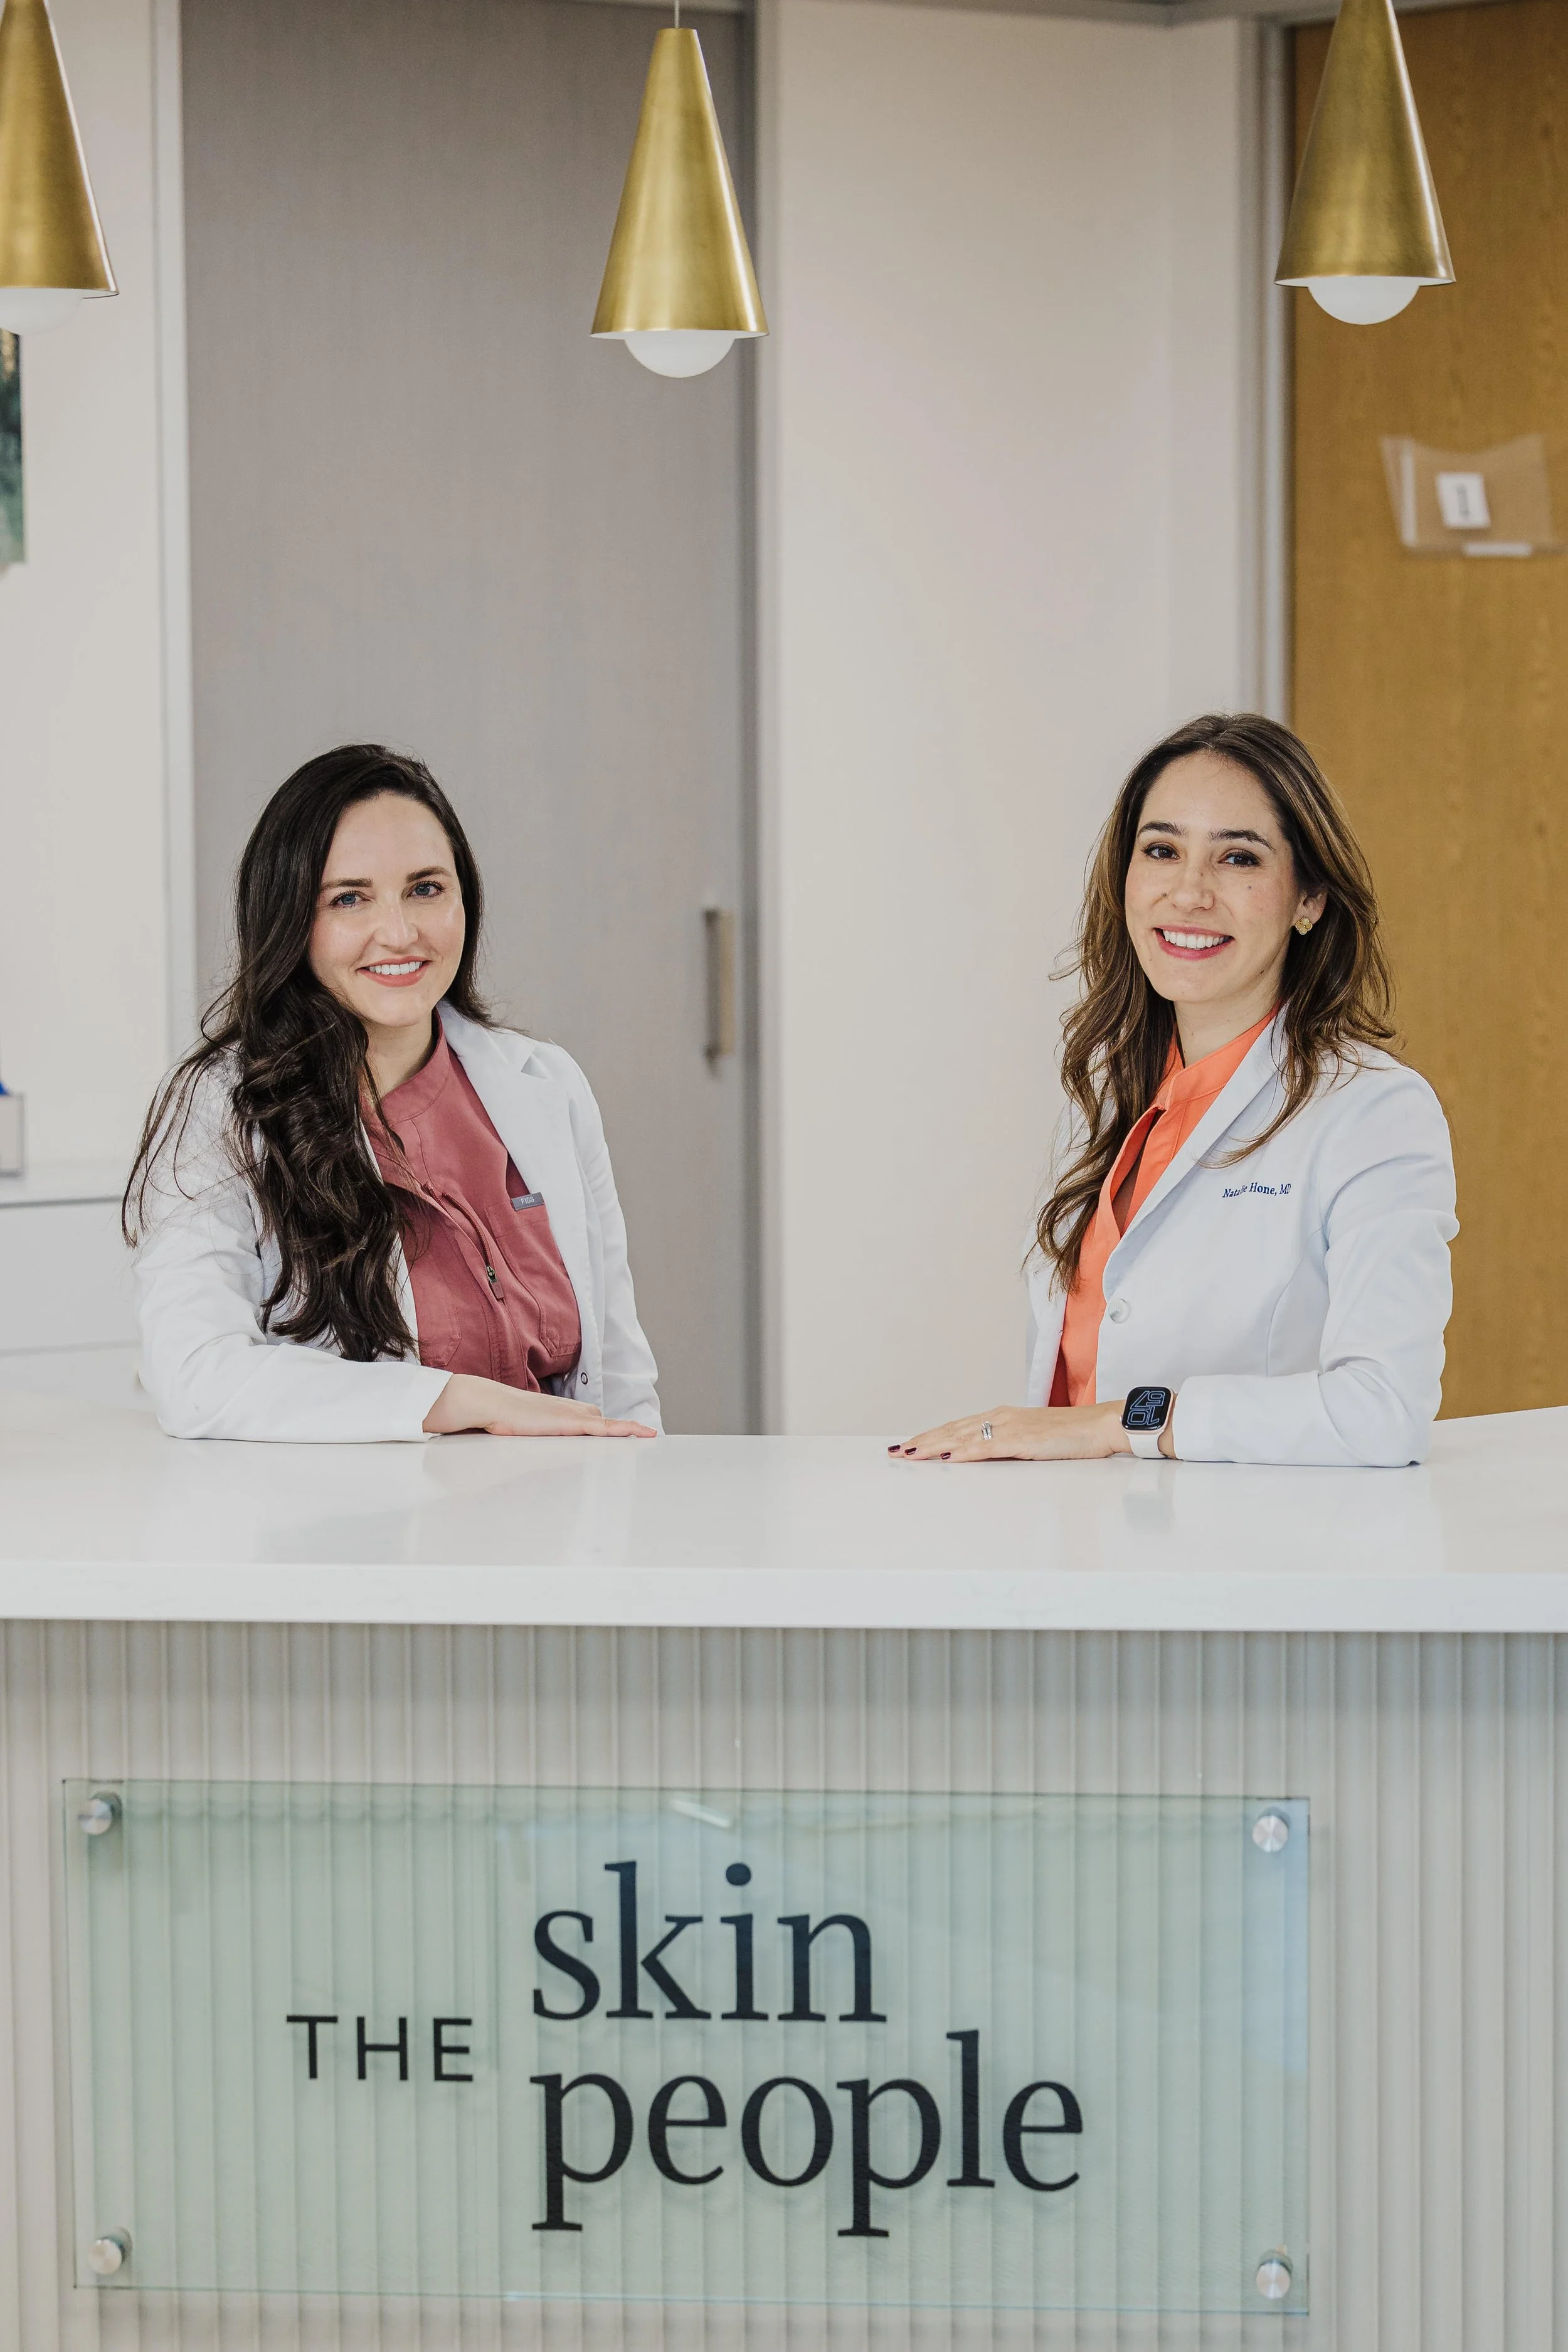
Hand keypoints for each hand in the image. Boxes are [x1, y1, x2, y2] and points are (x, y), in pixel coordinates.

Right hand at [424, 1375, 655, 1437]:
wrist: (490, 1404)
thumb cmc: (499, 1417)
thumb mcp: (518, 1426)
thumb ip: (527, 1431)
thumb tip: (519, 1437)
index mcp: (555, 1410)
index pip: (587, 1416)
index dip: (605, 1425)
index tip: (621, 1430)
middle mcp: (567, 1409)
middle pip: (598, 1419)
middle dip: (618, 1429)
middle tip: (642, 1436)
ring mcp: (569, 1415)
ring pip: (605, 1423)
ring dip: (626, 1429)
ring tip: (648, 1436)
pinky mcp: (569, 1423)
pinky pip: (602, 1428)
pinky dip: (621, 1430)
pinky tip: (636, 1435)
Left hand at [890, 1403, 1133, 1461]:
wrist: (1102, 1425)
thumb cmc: (1073, 1436)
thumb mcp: (1033, 1442)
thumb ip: (1009, 1448)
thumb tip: (988, 1459)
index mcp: (1003, 1417)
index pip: (958, 1427)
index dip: (932, 1435)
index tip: (910, 1444)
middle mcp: (1001, 1417)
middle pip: (953, 1430)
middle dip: (923, 1440)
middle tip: (897, 1450)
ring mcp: (1010, 1427)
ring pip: (963, 1436)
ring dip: (934, 1445)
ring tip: (909, 1453)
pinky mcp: (1023, 1440)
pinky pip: (987, 1447)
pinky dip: (965, 1451)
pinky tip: (948, 1457)